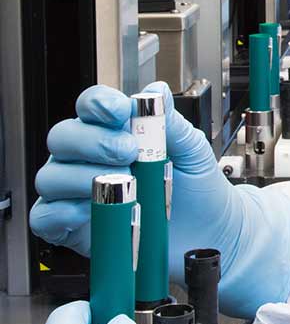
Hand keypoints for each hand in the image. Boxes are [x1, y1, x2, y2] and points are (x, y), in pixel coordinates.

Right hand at [31, 83, 289, 318]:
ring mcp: (76, 193)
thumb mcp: (191, 150)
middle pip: (62, 137)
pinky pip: (46, 217)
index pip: (90, 107)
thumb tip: (156, 91)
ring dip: (81, 177)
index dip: (98, 104)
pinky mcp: (73, 228)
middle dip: (92, 141)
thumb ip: (170, 122)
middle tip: (128, 152)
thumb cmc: (196, 188)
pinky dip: (62, 212)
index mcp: (113, 132)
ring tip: (121, 185)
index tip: (119, 111)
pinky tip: (90, 209)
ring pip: (50, 177)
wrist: (209, 232)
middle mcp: (88, 159)